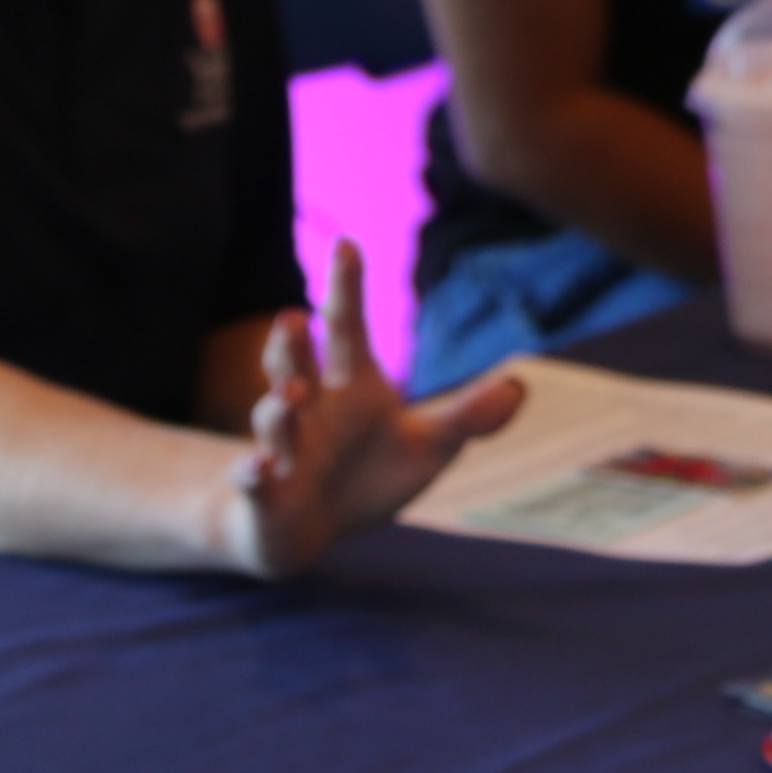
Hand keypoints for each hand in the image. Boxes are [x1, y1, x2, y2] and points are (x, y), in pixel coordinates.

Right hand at [223, 241, 525, 578]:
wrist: (310, 529)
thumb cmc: (366, 476)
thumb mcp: (425, 448)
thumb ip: (466, 419)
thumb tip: (519, 388)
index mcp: (349, 386)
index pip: (346, 327)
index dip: (346, 287)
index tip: (346, 243)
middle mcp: (309, 407)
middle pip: (295, 364)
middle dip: (291, 344)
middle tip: (294, 318)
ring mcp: (283, 448)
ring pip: (273, 418)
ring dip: (279, 407)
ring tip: (292, 396)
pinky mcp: (264, 493)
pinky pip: (252, 479)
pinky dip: (253, 474)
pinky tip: (258, 468)